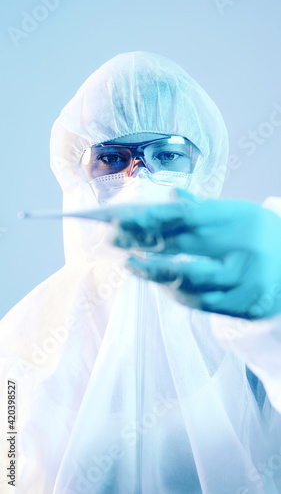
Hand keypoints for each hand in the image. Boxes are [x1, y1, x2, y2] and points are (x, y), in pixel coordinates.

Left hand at [109, 188, 280, 319]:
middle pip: (182, 243)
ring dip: (153, 272)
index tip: (120, 219)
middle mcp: (245, 247)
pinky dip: (176, 294)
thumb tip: (172, 196)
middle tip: (113, 239)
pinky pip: (201, 303)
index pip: (187, 215)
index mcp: (241, 217)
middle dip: (142, 242)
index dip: (151, 218)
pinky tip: (160, 285)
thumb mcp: (240, 216)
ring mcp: (247, 279)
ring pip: (187, 278)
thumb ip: (205, 209)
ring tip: (130, 264)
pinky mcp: (246, 305)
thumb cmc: (262, 239)